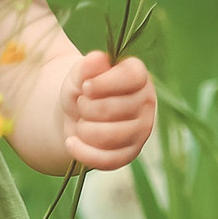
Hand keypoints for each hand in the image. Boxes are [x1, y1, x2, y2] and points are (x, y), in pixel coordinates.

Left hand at [60, 51, 156, 169]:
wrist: (76, 114)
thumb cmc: (82, 90)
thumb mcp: (79, 73)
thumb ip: (88, 66)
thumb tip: (97, 59)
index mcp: (138, 76)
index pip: (131, 77)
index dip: (103, 83)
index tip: (86, 86)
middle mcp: (146, 102)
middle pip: (113, 109)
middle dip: (86, 107)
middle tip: (81, 104)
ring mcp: (141, 130)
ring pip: (109, 136)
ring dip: (84, 129)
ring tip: (81, 122)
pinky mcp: (130, 153)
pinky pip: (108, 160)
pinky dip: (83, 152)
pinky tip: (71, 142)